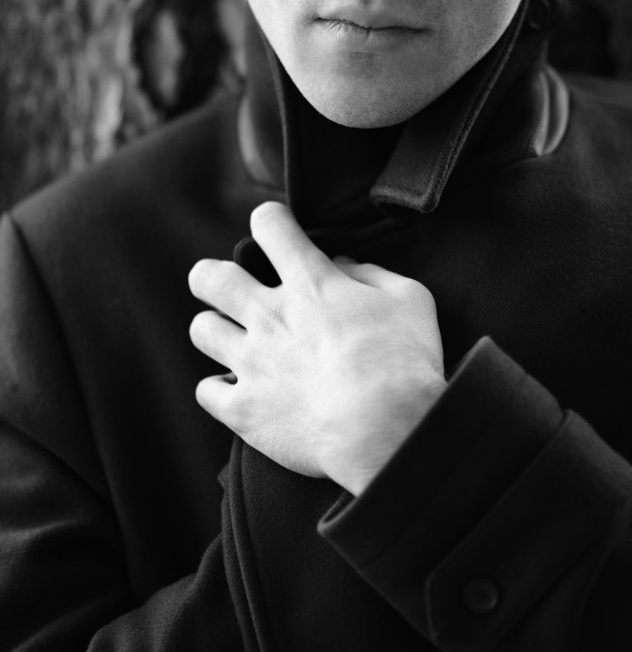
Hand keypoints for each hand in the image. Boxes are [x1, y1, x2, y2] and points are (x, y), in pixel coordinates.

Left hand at [187, 202, 445, 493]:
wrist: (384, 431)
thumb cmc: (404, 362)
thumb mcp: (409, 299)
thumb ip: (372, 274)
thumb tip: (344, 265)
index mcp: (310, 283)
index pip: (270, 226)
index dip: (269, 220)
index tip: (275, 229)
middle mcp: (270, 316)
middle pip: (211, 278)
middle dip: (210, 275)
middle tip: (225, 285)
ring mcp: (252, 363)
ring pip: (202, 330)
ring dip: (214, 329)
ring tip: (231, 338)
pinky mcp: (244, 410)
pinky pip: (206, 391)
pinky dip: (218, 389)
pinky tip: (236, 389)